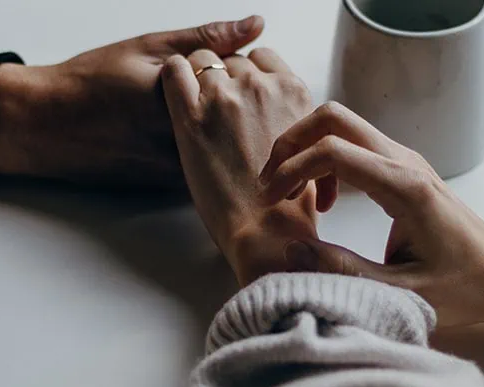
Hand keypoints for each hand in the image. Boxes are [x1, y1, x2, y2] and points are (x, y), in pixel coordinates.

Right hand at [0, 16, 263, 187]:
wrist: (47, 127)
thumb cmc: (92, 82)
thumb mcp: (148, 47)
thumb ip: (206, 38)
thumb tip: (256, 24)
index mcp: (182, 99)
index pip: (244, 82)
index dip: (238, 70)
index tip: (218, 65)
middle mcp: (184, 140)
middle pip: (242, 119)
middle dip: (238, 103)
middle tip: (207, 88)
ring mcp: (180, 168)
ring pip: (229, 147)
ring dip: (228, 130)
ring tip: (181, 114)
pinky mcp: (173, 186)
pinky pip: (211, 167)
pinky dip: (212, 151)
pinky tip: (192, 136)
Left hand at [160, 48, 317, 284]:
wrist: (267, 230)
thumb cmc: (289, 203)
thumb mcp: (310, 148)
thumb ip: (295, 120)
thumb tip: (280, 115)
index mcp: (293, 92)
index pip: (263, 58)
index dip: (249, 73)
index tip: (241, 93)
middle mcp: (261, 86)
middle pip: (232, 60)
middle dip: (223, 79)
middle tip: (217, 111)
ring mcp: (224, 98)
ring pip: (202, 59)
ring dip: (197, 78)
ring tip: (196, 109)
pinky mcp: (191, 116)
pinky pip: (174, 70)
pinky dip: (173, 76)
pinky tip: (175, 95)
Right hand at [259, 102, 483, 326]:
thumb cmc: (463, 287)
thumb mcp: (400, 293)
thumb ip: (344, 271)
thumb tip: (292, 251)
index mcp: (404, 187)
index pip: (332, 151)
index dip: (291, 170)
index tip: (271, 202)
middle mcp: (404, 162)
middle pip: (333, 117)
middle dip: (291, 144)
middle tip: (272, 185)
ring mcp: (405, 159)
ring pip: (341, 124)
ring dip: (306, 150)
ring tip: (291, 195)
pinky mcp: (403, 167)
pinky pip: (354, 144)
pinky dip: (325, 160)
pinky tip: (325, 202)